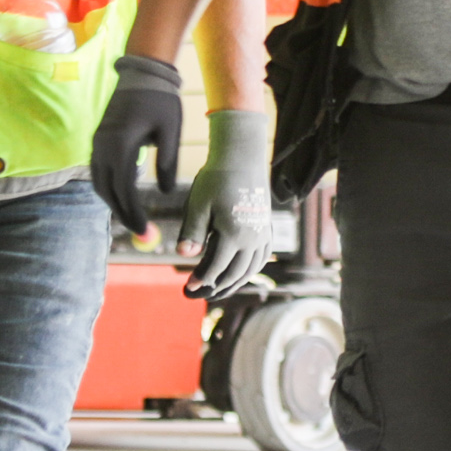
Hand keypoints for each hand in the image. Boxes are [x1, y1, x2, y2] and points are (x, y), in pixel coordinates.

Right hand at [90, 51, 188, 229]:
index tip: (146, 231)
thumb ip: (168, 163)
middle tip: (142, 232)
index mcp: (122, 144)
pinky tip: (123, 196)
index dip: (134, 213)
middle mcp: (104, 146)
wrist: (142, 73)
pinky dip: (109, 188)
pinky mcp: (99, 139)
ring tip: (133, 218)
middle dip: (123, 214)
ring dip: (114, 202)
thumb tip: (165, 192)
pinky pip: (99, 171)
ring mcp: (98, 142)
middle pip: (108, 191)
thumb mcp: (171, 131)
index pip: (124, 189)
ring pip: (100, 183)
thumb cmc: (162, 101)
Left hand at [179, 110, 276, 299]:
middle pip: (234, 274)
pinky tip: (239, 273)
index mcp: (234, 234)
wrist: (242, 156)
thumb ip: (192, 231)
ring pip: (250, 270)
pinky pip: (261, 258)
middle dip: (216, 288)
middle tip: (197, 294)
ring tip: (216, 290)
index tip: (187, 288)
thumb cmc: (216, 178)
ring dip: (233, 283)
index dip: (201, 281)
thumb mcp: (199, 204)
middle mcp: (253, 238)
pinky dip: (249, 271)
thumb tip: (183, 255)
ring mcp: (263, 234)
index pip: (216, 268)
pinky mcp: (267, 228)